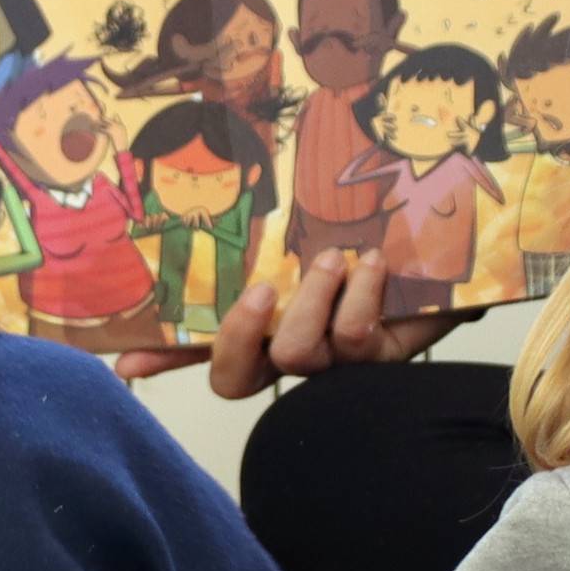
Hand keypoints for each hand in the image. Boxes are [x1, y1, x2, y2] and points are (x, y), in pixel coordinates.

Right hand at [113, 249, 471, 399]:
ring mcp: (332, 362)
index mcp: (264, 323)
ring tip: (334, 258)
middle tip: (260, 291)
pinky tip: (375, 263)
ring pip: (297, 356)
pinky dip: (362, 295)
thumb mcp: (308, 226)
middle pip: (237, 379)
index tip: (126, 361)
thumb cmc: (367, 232)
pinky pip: (353, 340)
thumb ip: (261, 225)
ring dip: (311, 301)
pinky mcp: (378, 359)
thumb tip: (199, 191)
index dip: (164, 361)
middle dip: (240, 336)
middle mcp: (289, 352)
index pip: (200, 350)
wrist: (444, 245)